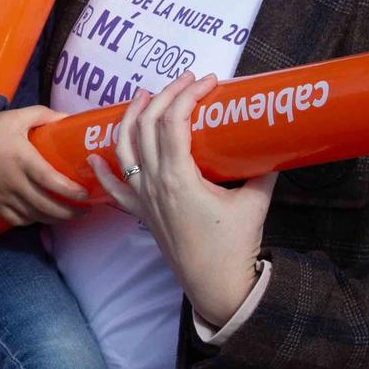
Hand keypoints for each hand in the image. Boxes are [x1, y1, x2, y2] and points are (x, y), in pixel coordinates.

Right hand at [0, 105, 89, 228]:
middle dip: (69, 212)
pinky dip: (32, 221)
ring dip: (55, 219)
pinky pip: (17, 220)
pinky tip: (41, 215)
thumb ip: (44, 115)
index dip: (69, 191)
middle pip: (46, 205)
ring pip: (34, 216)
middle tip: (86, 209)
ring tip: (70, 215)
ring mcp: (4, 196)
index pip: (50, 180)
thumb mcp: (18, 117)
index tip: (85, 194)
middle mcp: (15, 182)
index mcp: (23, 159)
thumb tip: (69, 119)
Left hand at [89, 72, 277, 327]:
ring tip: (142, 96)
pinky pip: (114, 189)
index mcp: (179, 177)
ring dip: (130, 118)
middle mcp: (154, 184)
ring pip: (124, 149)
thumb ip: (263, 170)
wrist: (216, 286)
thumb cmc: (235, 247)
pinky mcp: (141, 214)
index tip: (208, 81)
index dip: (188, 95)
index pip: (174, 122)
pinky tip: (95, 156)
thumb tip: (273, 144)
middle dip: (164, 96)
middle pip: (147, 126)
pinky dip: (102, 170)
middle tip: (186, 81)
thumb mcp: (255, 202)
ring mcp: (143, 199)